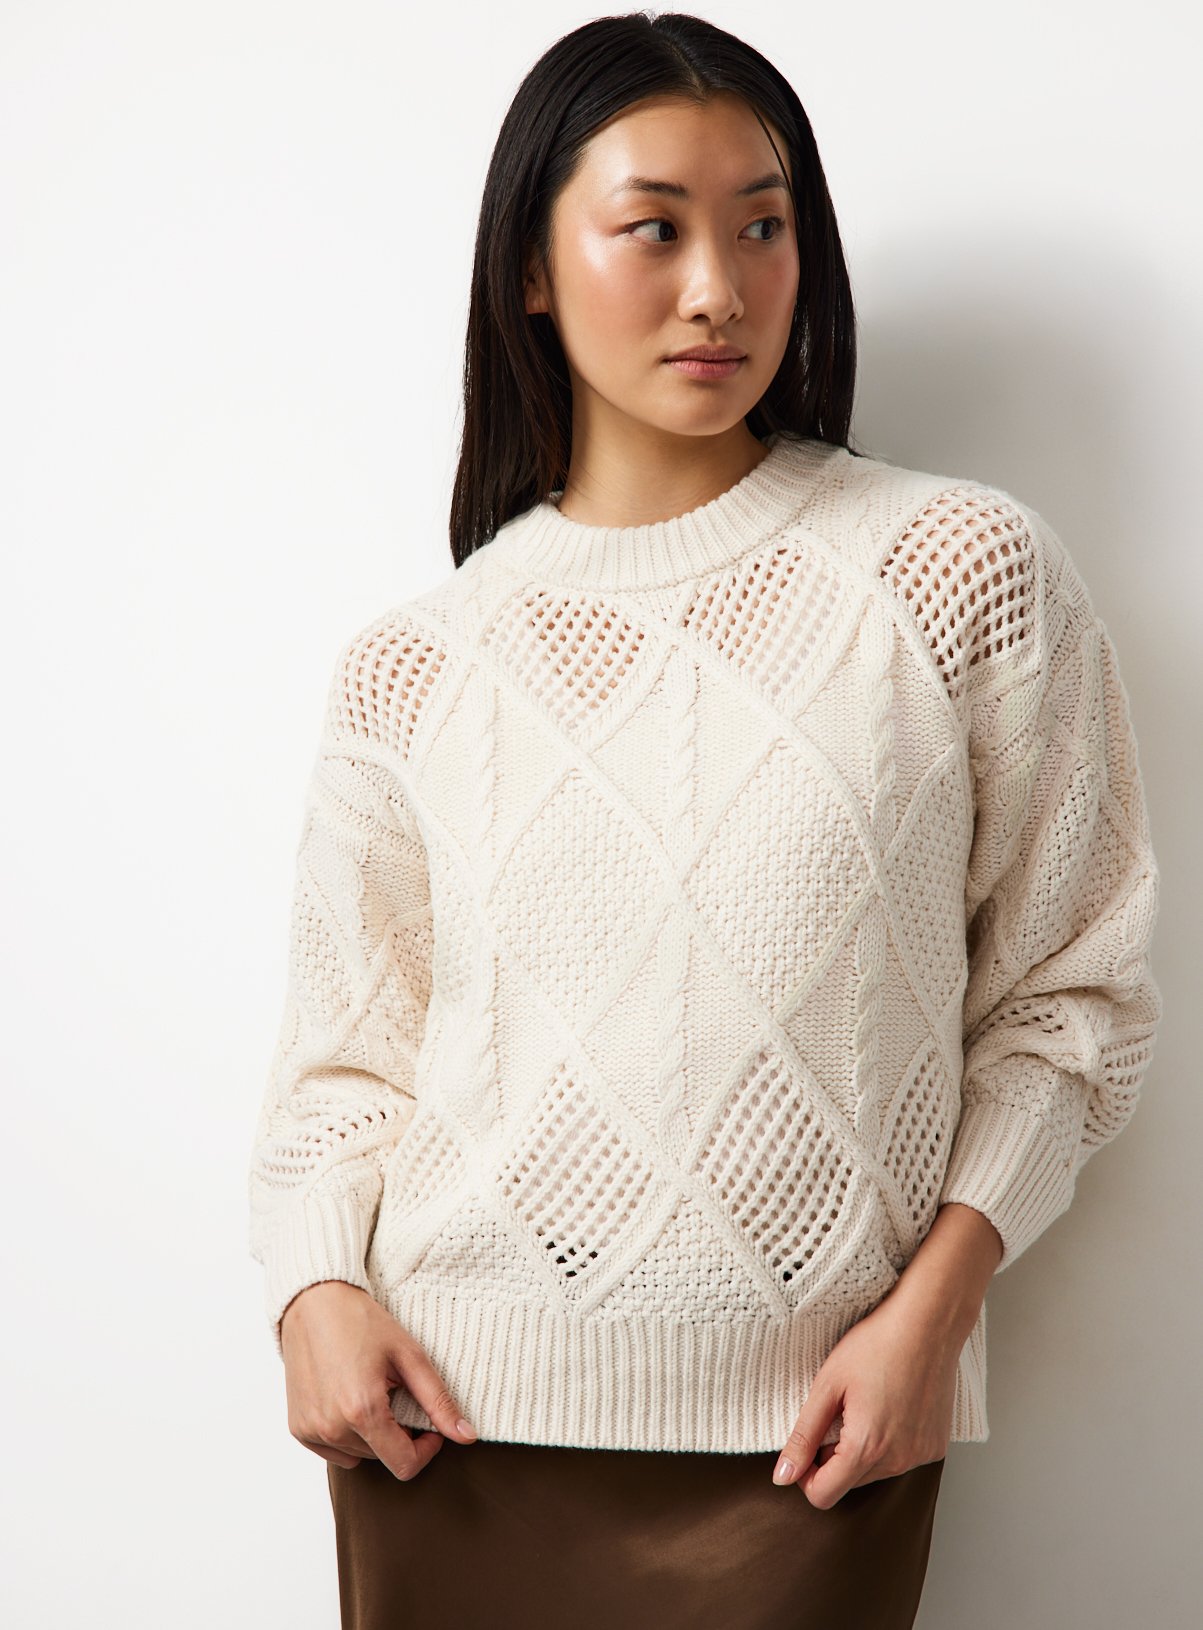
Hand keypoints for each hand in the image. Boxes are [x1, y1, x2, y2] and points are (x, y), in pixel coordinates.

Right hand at [279, 1280, 477, 1480]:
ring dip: (373, 1436)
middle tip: (396, 1394)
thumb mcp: (409, 1355)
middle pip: (383, 1459)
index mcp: (362, 1411)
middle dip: (398, 1435)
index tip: (429, 1427)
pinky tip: (348, 1401)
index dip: (426, 1450)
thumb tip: (468, 1437)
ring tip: (370, 1393)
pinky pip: (335, 1451)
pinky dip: (348, 1435)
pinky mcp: (298, 1429)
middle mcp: (332, 1428)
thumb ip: (439, 1401)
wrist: (314, 1302)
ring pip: (359, 1456)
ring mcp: (311, 1431)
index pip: (404, 1465)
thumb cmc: (362, 1322)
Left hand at [771, 1289, 960, 1509]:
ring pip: (875, 1472)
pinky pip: (901, 1459)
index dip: (805, 1474)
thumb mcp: (828, 1385)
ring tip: (865, 1405)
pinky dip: (888, 1443)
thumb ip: (804, 1435)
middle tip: (837, 1411)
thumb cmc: (876, 1344)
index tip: (806, 1443)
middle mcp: (898, 1461)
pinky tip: (890, 1406)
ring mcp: (921, 1456)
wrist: (929, 1323)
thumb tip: (782, 1476)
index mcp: (866, 1447)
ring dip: (861, 1450)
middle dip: (833, 1458)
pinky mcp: (936, 1447)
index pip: (823, 1495)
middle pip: (849, 1484)